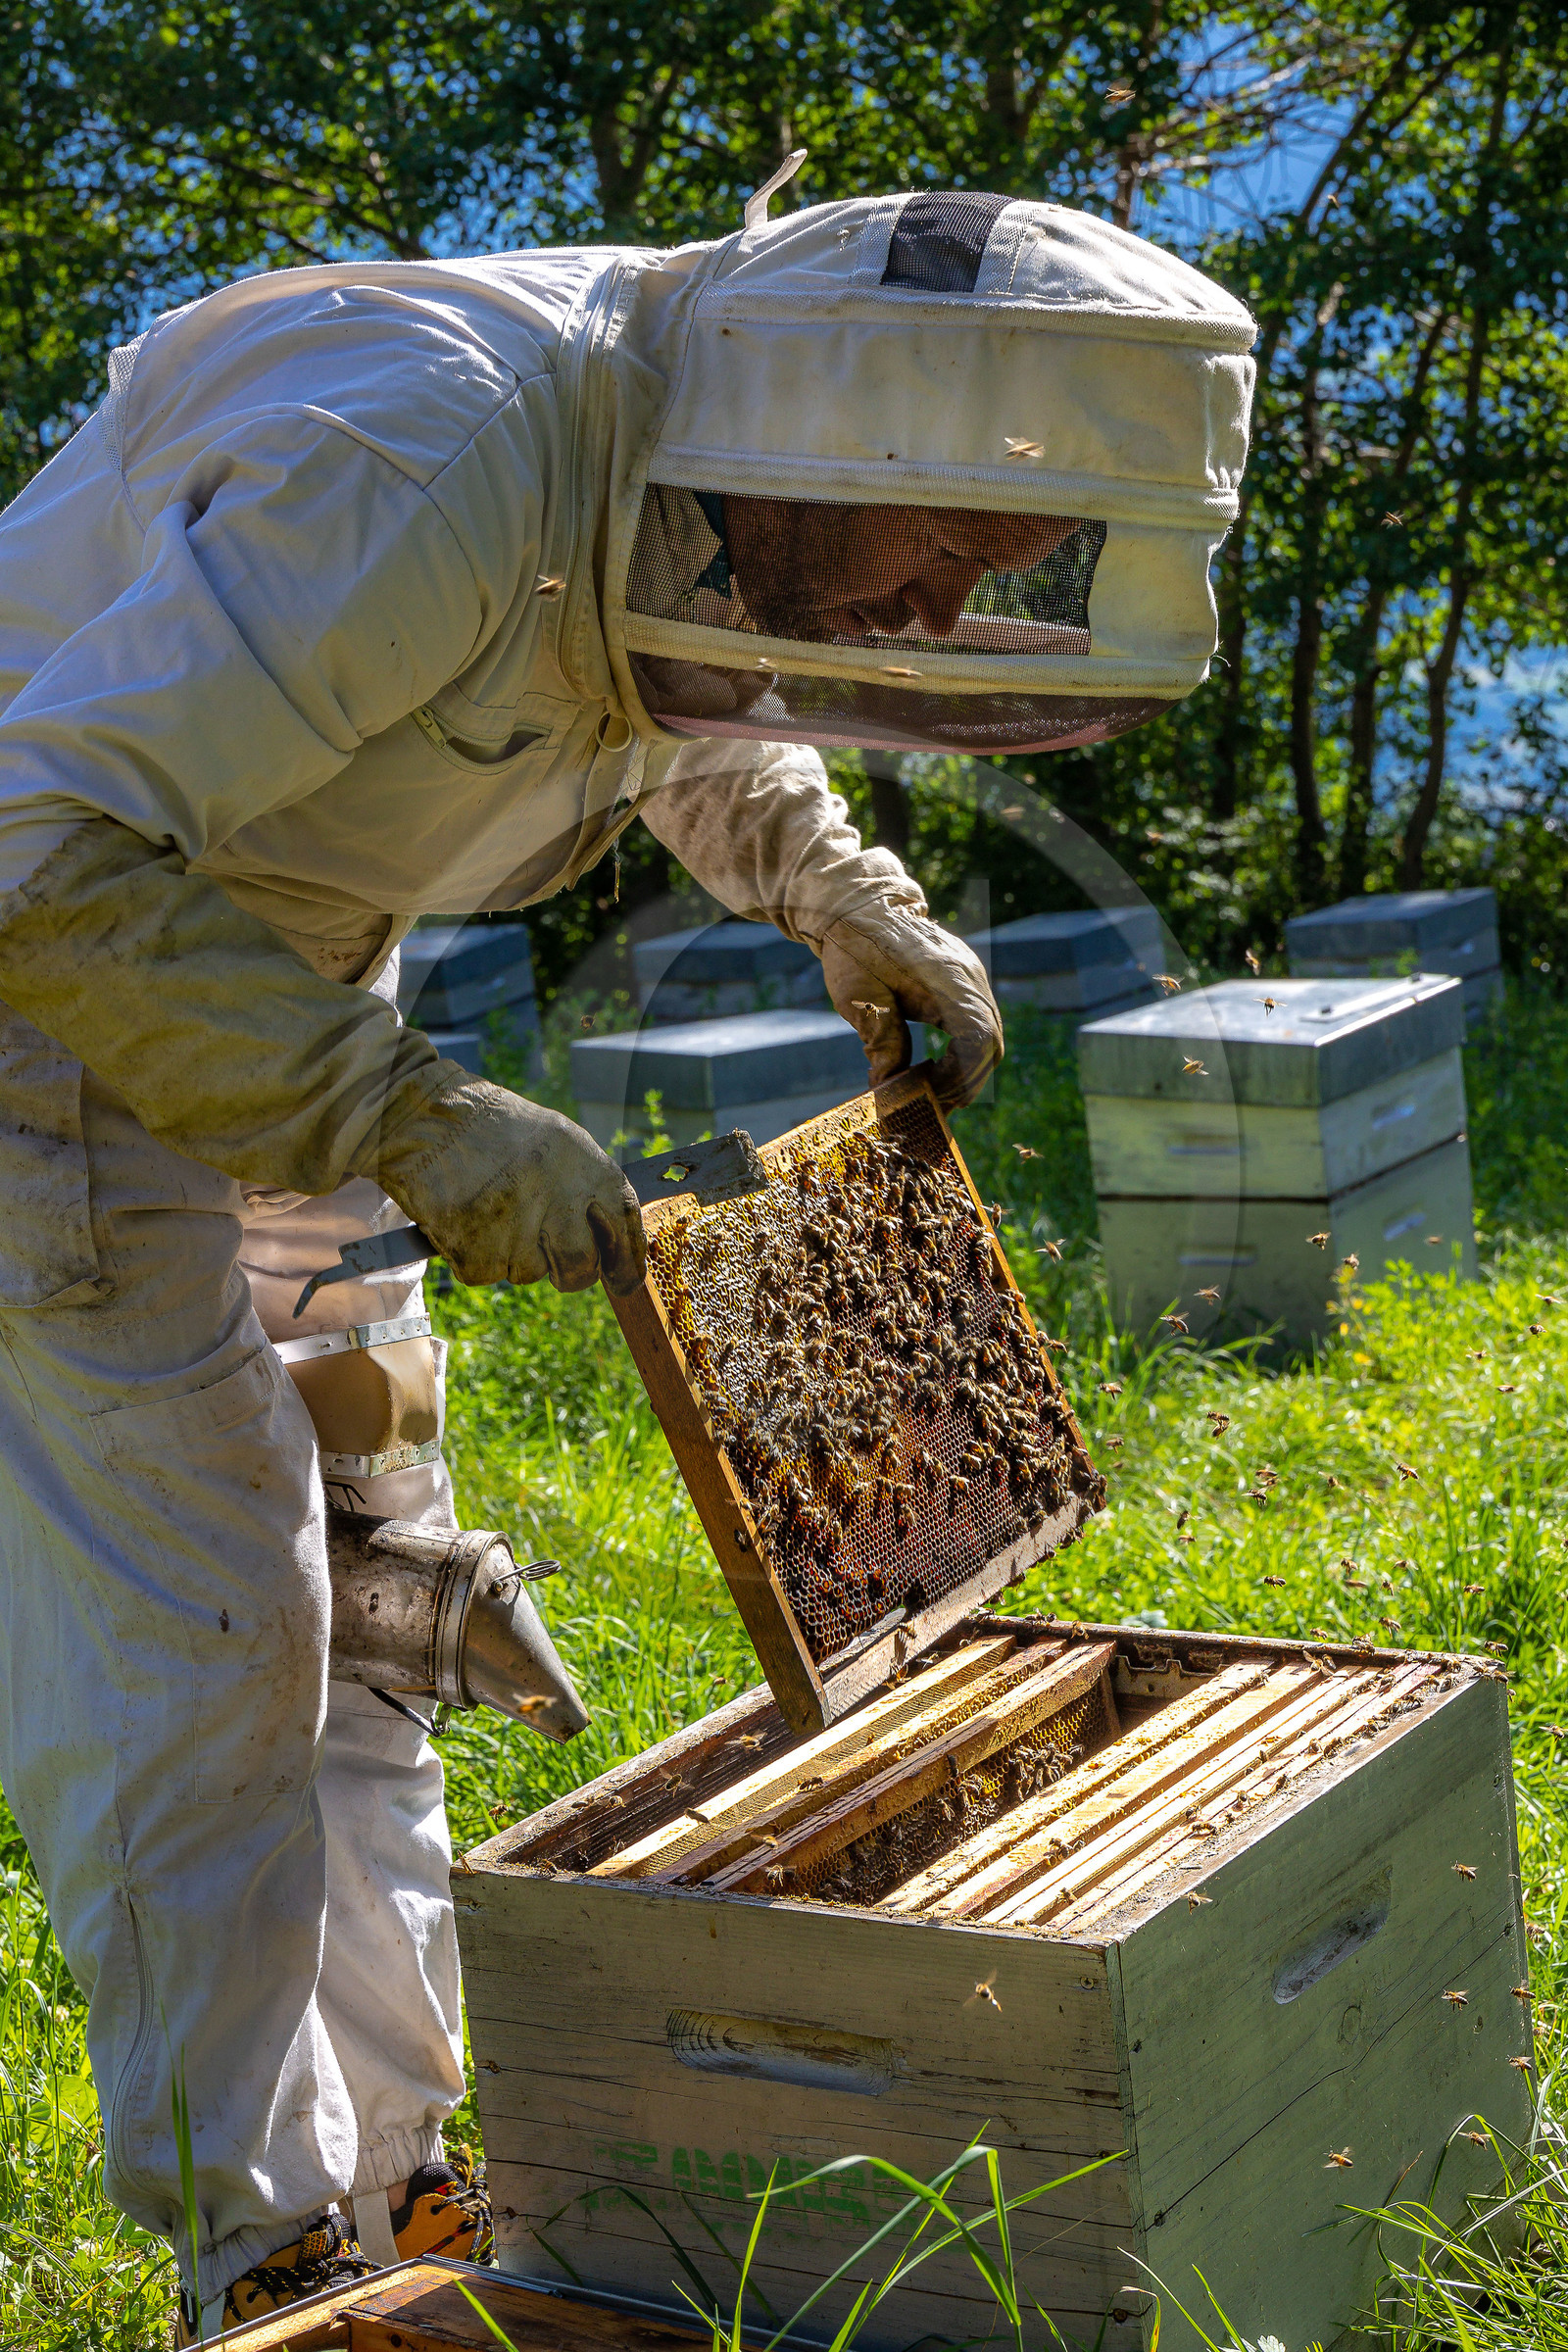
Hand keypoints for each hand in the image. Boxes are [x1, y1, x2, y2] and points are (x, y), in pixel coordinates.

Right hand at [374, 1075, 645, 1295]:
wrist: (421, 1115)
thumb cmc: (489, 1128)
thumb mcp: (554, 1139)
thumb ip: (586, 1185)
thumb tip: (614, 1238)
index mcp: (583, 1163)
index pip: (625, 1222)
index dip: (629, 1259)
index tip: (626, 1281)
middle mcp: (556, 1194)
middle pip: (581, 1265)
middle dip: (571, 1274)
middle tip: (556, 1264)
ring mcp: (515, 1223)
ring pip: (528, 1273)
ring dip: (512, 1255)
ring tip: (491, 1210)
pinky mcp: (475, 1245)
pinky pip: (485, 1272)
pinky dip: (473, 1256)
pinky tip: (465, 1218)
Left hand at [822, 906, 1002, 1110]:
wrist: (859, 906)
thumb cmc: (854, 948)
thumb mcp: (859, 997)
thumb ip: (882, 1041)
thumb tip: (890, 1086)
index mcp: (947, 978)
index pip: (979, 1037)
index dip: (960, 1075)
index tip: (929, 1093)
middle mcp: (969, 977)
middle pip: (991, 1043)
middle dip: (965, 1081)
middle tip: (932, 1104)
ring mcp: (971, 978)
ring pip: (989, 1036)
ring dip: (965, 1069)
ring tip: (931, 1090)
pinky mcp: (964, 982)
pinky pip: (978, 1024)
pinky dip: (963, 1052)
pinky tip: (935, 1065)